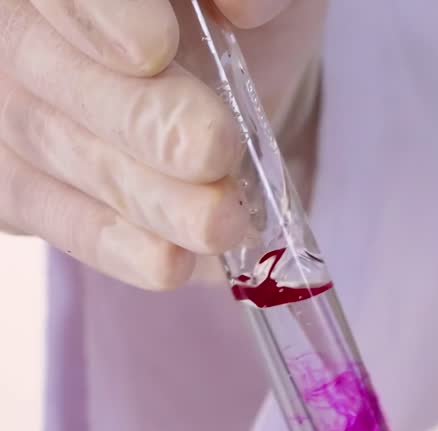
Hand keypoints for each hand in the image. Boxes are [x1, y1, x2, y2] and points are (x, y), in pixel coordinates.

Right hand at [1, 0, 323, 288]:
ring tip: (221, 223)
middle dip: (138, 118)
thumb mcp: (275, 0)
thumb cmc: (244, 21)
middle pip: (43, 65)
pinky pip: (44, 212)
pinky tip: (171, 263)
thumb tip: (244, 4)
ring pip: (48, 146)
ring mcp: (5, 101)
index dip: (97, 14)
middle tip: (213, 152)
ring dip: (142, 195)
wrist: (236, 87)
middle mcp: (14, 24)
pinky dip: (112, 243)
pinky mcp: (11, 178)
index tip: (155, 49)